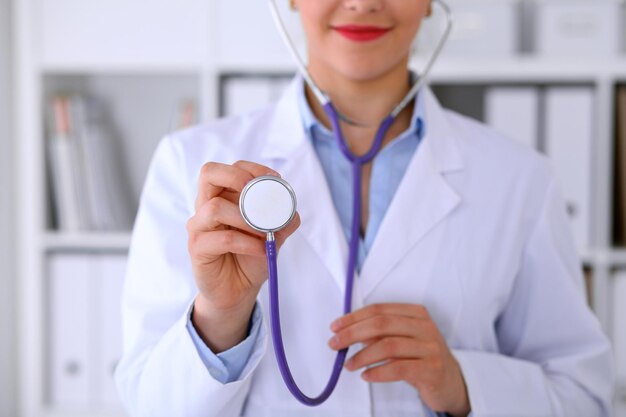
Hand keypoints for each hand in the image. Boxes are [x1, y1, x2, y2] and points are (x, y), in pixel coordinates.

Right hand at [187, 160, 299, 351]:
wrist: (238, 290)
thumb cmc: (251, 257)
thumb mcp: (273, 236)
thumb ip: (283, 220)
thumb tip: (291, 210)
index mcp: (222, 196)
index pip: (230, 168)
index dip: (252, 168)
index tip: (275, 179)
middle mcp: (205, 206)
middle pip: (209, 173)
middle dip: (237, 177)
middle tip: (259, 195)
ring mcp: (198, 226)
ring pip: (215, 207)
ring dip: (247, 219)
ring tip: (265, 233)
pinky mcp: (197, 248)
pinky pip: (222, 238)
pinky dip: (247, 243)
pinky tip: (261, 250)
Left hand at [328, 303, 469, 416]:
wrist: (450, 381)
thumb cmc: (420, 357)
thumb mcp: (401, 339)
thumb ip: (379, 333)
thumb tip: (347, 332)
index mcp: (416, 313)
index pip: (379, 309)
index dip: (354, 317)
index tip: (335, 327)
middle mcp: (425, 327)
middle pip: (382, 324)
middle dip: (353, 333)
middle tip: (335, 344)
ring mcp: (431, 347)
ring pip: (389, 346)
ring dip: (362, 356)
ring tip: (349, 365)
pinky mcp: (432, 369)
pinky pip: (399, 368)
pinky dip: (378, 372)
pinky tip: (366, 375)